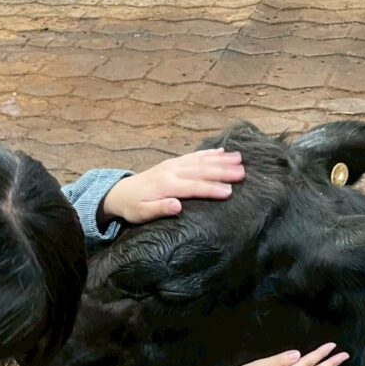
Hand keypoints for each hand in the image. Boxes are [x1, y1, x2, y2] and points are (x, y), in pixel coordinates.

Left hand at [100, 148, 245, 224]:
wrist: (121, 192)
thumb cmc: (133, 207)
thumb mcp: (142, 213)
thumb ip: (159, 209)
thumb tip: (177, 206)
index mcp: (166, 185)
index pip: (193, 187)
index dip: (211, 189)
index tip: (229, 192)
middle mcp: (172, 171)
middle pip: (201, 170)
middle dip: (222, 171)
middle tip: (243, 173)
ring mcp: (174, 165)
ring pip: (200, 160)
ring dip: (220, 160)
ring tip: (240, 159)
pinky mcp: (174, 163)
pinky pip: (194, 156)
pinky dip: (209, 153)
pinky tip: (222, 152)